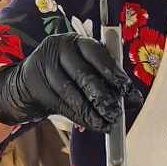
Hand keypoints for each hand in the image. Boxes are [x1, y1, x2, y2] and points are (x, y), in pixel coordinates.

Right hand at [0, 31, 130, 133]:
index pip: (96, 53)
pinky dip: (78, 117)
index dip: (112, 72)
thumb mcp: (89, 70)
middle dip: (102, 96)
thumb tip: (134, 99)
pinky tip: (91, 123)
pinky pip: (61, 104)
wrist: (32, 83)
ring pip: (71, 92)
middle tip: (116, 113)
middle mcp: (59, 48)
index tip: (126, 89)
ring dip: (91, 111)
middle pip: (83, 74)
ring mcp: (45, 65)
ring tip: (105, 124)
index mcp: (77, 41)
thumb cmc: (69, 75)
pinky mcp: (36, 85)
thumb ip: (109, 80)